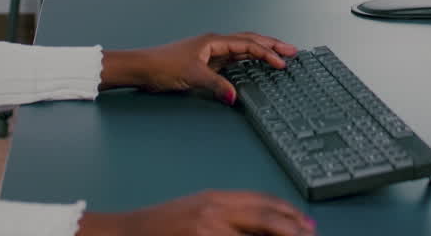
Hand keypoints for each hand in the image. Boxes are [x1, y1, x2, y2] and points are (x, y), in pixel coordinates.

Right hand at [78, 190, 314, 235]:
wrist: (124, 235)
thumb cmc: (160, 226)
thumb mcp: (198, 211)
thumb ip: (229, 216)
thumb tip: (266, 226)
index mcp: (216, 199)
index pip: (263, 202)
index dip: (289, 214)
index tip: (306, 226)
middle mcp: (213, 212)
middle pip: (265, 218)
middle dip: (292, 231)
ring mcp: (206, 231)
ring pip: (252, 235)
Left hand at [130, 32, 297, 103]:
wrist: (143, 68)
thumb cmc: (162, 65)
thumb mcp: (192, 76)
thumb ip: (216, 86)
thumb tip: (234, 96)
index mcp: (215, 41)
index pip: (249, 44)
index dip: (267, 53)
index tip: (282, 62)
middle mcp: (215, 44)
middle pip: (250, 40)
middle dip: (272, 45)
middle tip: (292, 50)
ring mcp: (211, 53)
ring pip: (243, 48)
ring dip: (261, 51)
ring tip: (279, 55)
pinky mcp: (207, 63)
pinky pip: (234, 59)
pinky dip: (248, 60)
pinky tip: (254, 65)